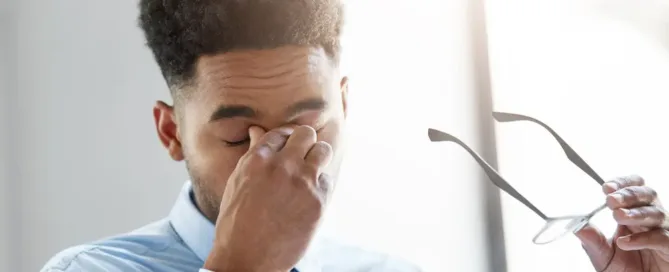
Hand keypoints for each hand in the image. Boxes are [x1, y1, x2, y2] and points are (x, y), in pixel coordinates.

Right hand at [204, 126, 332, 271]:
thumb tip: (258, 130)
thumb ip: (253, 154)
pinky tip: (309, 197)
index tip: (287, 151)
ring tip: (309, 172)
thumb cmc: (237, 222)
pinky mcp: (318, 201)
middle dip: (304, 143)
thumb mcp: (238, 183)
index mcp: (258, 159)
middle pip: (306, 133)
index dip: (285, 141)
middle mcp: (282, 166)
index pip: (281, 132)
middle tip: (301, 158)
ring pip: (323, 150)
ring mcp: (302, 182)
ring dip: (317, 157)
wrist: (247, 259)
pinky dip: (320, 185)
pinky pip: (328, 179)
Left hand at [576, 175, 668, 271]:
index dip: (622, 184)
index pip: (633, 188)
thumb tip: (577, 226)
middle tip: (610, 200)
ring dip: (635, 213)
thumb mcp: (603, 254)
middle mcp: (650, 219)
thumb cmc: (624, 269)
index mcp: (632, 213)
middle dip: (628, 195)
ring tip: (618, 216)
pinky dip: (642, 238)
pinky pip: (661, 238)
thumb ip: (592, 241)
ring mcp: (663, 231)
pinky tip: (625, 242)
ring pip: (656, 213)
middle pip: (647, 195)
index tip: (606, 188)